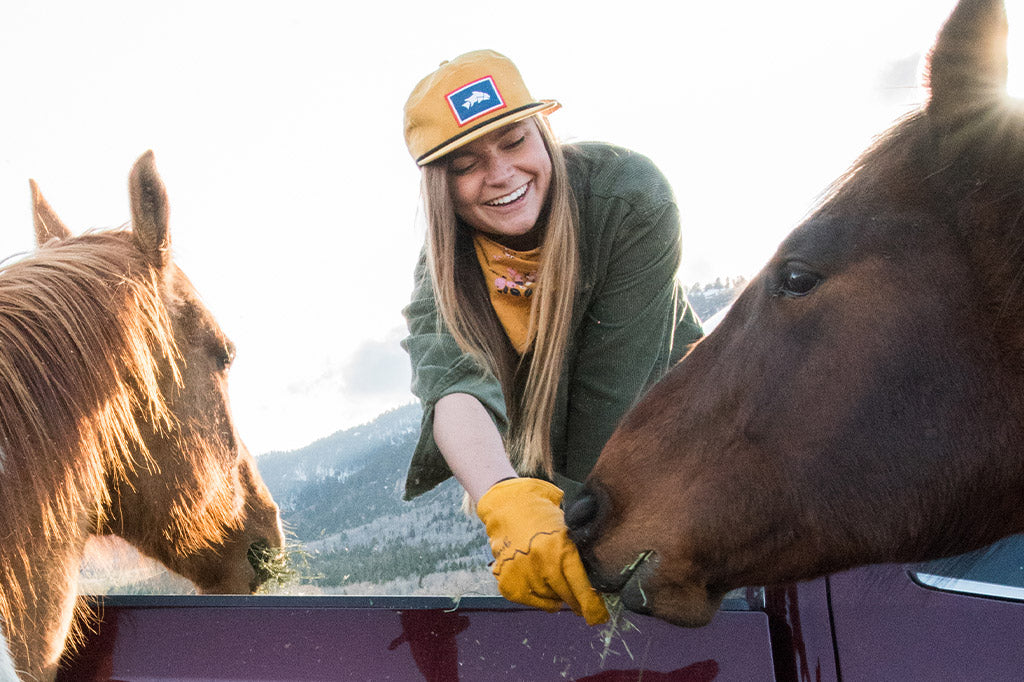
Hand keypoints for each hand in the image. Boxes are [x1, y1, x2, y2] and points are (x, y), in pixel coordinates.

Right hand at [476, 477, 608, 624]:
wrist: (509, 507)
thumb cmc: (543, 518)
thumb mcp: (567, 531)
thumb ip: (578, 559)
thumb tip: (593, 590)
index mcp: (560, 548)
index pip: (581, 586)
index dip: (592, 606)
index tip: (599, 617)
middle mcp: (541, 562)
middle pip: (566, 595)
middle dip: (576, 600)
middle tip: (581, 601)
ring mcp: (523, 574)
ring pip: (550, 600)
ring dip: (557, 596)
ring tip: (554, 580)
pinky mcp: (508, 584)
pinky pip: (533, 603)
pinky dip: (540, 599)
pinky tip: (542, 585)